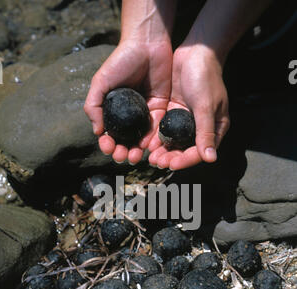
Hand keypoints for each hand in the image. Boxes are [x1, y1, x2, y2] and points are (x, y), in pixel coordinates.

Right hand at [84, 40, 172, 164]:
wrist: (147, 44)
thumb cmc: (120, 61)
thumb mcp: (101, 82)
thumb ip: (94, 105)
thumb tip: (97, 131)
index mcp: (113, 110)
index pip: (109, 133)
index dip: (107, 144)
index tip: (108, 148)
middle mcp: (129, 114)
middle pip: (125, 140)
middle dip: (122, 151)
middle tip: (123, 156)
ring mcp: (144, 113)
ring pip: (140, 138)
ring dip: (137, 150)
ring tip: (134, 156)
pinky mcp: (160, 108)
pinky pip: (156, 128)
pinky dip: (152, 140)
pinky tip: (147, 146)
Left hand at [148, 45, 229, 169]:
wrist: (195, 51)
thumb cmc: (205, 77)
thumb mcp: (206, 105)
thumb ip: (206, 132)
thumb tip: (211, 159)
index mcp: (214, 128)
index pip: (200, 152)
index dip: (185, 160)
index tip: (171, 165)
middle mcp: (200, 127)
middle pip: (185, 149)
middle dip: (171, 158)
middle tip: (157, 162)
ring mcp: (186, 120)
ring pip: (174, 141)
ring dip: (163, 150)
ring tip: (150, 157)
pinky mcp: (174, 111)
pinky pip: (165, 128)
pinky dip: (157, 137)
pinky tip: (147, 143)